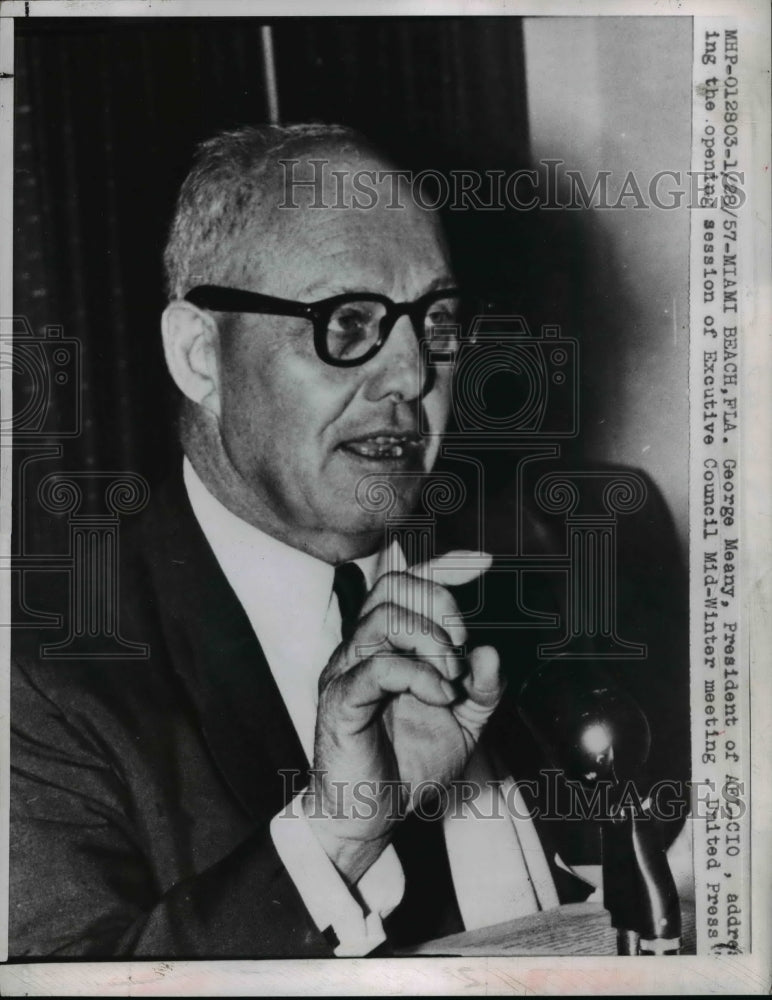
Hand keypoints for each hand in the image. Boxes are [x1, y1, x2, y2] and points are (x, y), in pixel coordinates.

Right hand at [305, 551, 502, 883]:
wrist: (372, 813)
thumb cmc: (408, 764)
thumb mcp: (464, 725)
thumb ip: (482, 689)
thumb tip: (491, 652)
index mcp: (389, 644)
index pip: (410, 582)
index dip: (445, 565)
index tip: (484, 564)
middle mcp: (363, 647)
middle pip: (394, 585)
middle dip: (440, 602)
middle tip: (461, 643)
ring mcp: (348, 670)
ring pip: (383, 617)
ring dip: (430, 640)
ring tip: (450, 677)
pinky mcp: (341, 699)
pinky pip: (378, 666)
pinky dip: (419, 675)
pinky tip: (439, 697)